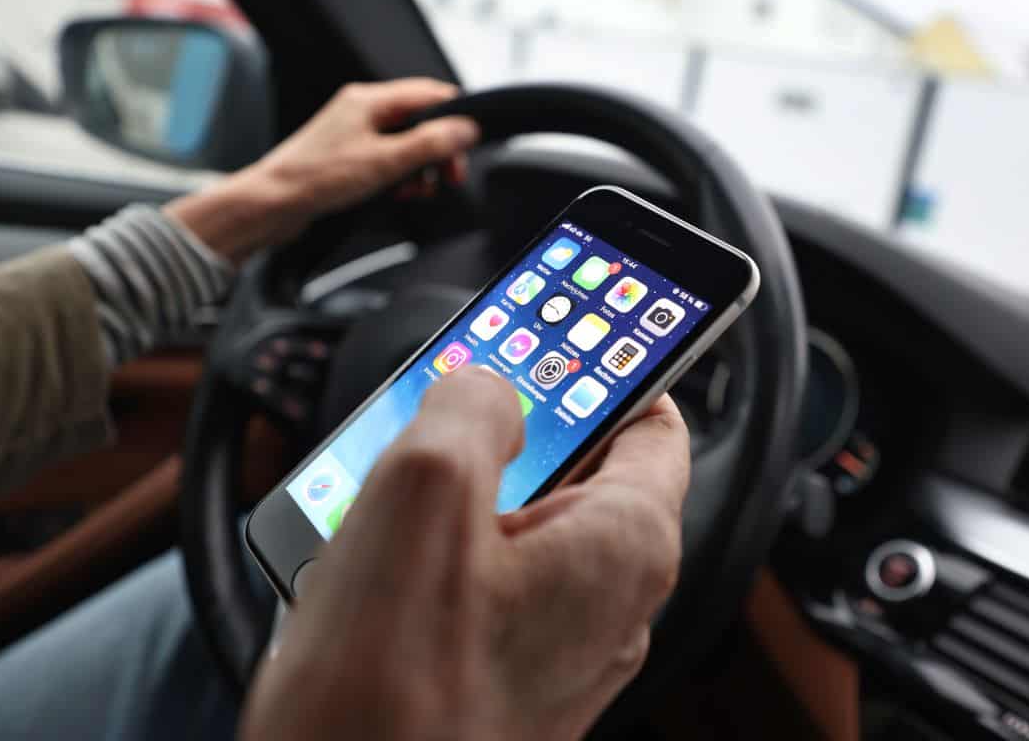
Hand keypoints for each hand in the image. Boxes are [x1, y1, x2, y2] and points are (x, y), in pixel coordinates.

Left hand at [165, 78, 477, 263]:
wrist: (272, 204)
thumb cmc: (316, 179)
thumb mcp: (385, 162)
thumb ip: (430, 143)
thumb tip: (466, 129)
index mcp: (369, 99)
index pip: (429, 94)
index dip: (455, 118)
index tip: (468, 145)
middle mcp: (362, 110)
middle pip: (420, 121)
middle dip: (439, 150)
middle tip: (449, 177)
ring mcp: (354, 133)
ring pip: (406, 143)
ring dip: (420, 168)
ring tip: (417, 190)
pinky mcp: (349, 156)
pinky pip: (388, 159)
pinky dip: (401, 176)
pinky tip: (398, 194)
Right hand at [239, 367, 690, 740]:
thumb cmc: (388, 693)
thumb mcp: (428, 487)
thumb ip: (473, 404)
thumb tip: (489, 385)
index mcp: (624, 547)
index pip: (656, 423)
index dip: (611, 368)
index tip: (568, 335)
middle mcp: (611, 603)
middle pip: (581, 471)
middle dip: (512, 434)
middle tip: (445, 411)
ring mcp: (561, 647)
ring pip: (523, 527)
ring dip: (460, 495)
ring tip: (388, 486)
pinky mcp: (508, 678)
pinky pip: (488, 585)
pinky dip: (440, 555)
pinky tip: (372, 558)